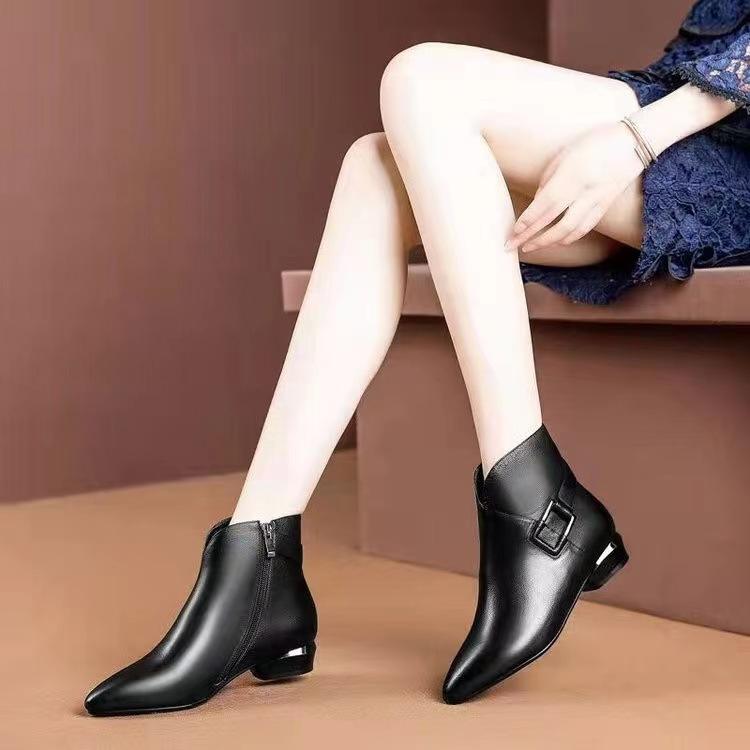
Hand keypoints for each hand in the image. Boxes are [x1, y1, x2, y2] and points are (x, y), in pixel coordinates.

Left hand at [507, 121, 643, 252]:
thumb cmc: (594, 142)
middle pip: (555, 223)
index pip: (546, 205)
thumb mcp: (565, 155)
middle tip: (513, 246)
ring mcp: (598, 201)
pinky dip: (568, 237)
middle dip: (532, 237)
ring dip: (548, 242)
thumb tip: (536, 205)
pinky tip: (555, 241)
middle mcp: (586, 191)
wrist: (635, 142)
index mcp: (573, 175)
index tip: (513, 232)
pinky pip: (585, 228)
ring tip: (530, 246)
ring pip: (571, 230)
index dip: (528, 221)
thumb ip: (548, 181)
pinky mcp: (606, 206)